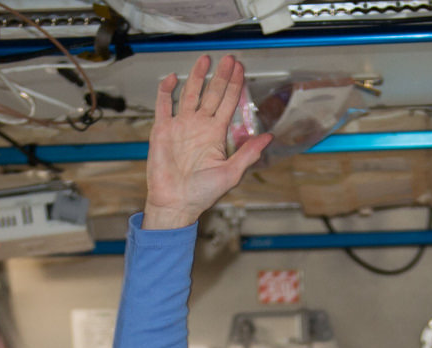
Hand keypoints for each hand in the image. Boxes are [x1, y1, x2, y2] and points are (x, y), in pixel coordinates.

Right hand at [143, 54, 270, 230]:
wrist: (176, 203)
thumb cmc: (202, 194)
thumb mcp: (231, 173)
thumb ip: (248, 153)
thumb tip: (269, 137)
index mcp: (215, 134)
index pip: (227, 103)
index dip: (234, 86)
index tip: (240, 69)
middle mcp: (199, 126)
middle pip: (211, 94)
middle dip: (220, 76)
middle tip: (228, 59)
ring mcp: (180, 126)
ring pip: (190, 94)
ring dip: (197, 77)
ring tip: (205, 60)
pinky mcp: (162, 130)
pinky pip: (163, 105)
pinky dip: (166, 91)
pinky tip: (172, 78)